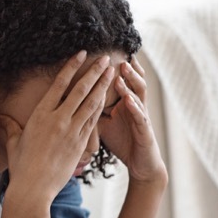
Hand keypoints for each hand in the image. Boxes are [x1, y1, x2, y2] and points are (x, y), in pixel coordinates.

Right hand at [0, 52, 113, 203]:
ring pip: (91, 104)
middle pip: (80, 90)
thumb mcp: (14, 143)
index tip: (82, 54)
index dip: (71, 67)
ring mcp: (71, 132)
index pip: (59, 84)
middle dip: (94, 73)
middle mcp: (58, 120)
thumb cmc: (21, 166)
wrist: (33, 189)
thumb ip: (9, 127)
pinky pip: (93, 121)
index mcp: (41, 115)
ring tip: (112, 73)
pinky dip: (101, 108)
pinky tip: (107, 98)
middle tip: (106, 59)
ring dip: (103, 87)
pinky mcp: (80, 144)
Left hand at [98, 57, 166, 183]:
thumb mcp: (104, 123)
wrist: (141, 164)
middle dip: (123, 67)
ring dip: (130, 81)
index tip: (102, 53)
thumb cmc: (123, 142)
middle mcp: (135, 106)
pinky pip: (140, 116)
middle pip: (130, 82)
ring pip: (138, 94)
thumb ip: (93, 109)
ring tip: (122, 70)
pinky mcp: (145, 130)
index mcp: (124, 103)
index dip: (113, 68)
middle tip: (113, 53)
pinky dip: (134, 107)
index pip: (119, 81)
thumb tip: (72, 99)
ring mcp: (141, 116)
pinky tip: (128, 99)